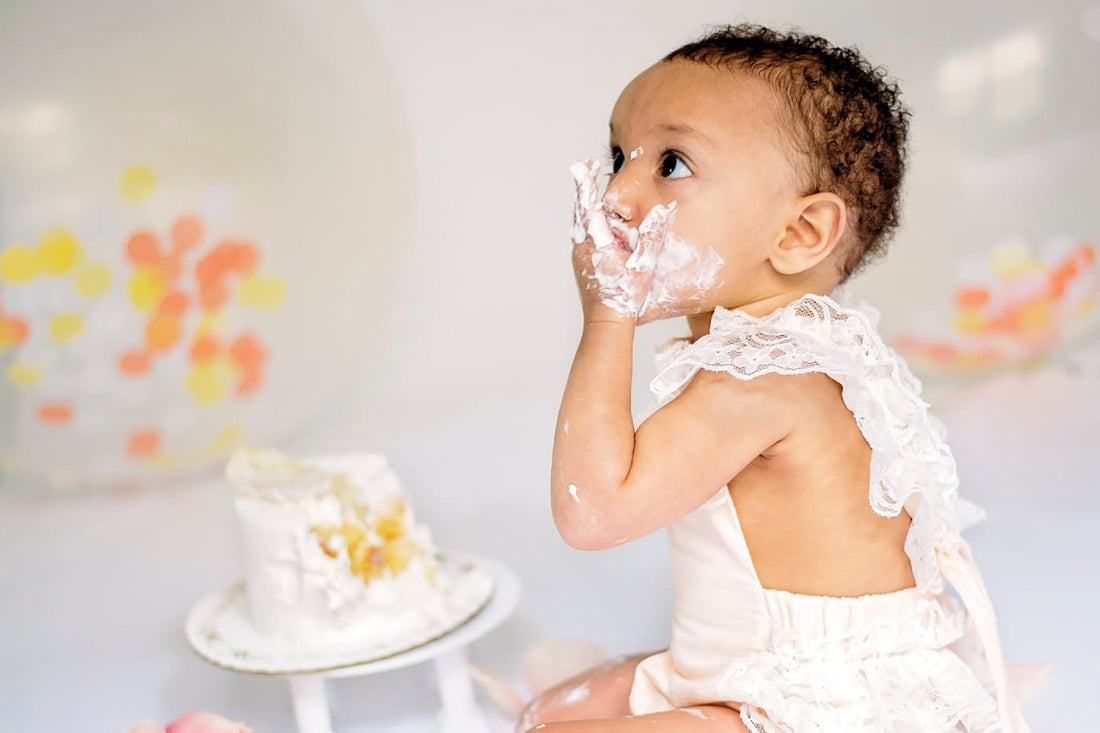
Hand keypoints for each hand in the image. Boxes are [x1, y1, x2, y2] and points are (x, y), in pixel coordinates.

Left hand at [569, 159, 674, 322]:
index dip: (586, 182)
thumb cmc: (625, 296)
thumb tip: (662, 210)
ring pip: (579, 226)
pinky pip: (582, 239)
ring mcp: (578, 258)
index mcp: (595, 242)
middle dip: (585, 191)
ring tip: (593, 195)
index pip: (587, 204)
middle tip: (588, 171)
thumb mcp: (644, 264)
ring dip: (586, 209)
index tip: (584, 164)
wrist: (605, 324)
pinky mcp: (580, 267)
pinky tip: (597, 228)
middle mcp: (582, 247)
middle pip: (580, 211)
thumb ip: (653, 235)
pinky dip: (587, 226)